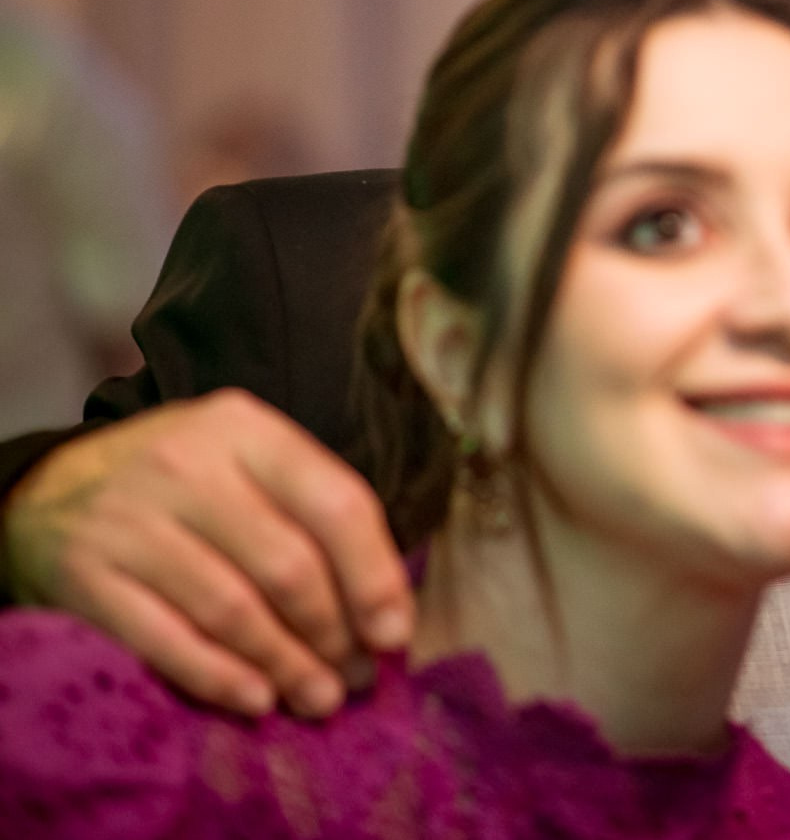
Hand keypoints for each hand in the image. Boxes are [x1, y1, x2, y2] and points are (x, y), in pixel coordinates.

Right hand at [3, 390, 412, 716]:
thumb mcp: (253, 467)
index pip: (336, 504)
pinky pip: (165, 640)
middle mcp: (188, 466)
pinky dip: (217, 677)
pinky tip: (255, 700)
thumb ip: (317, 519)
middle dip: (333, 633)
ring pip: (232, 609)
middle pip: (287, 566)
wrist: (53, 486)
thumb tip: (386, 616)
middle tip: (356, 676)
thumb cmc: (189, 484)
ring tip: (319, 698)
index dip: (375, 577)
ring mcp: (130, 520)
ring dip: (285, 665)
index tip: (395, 634)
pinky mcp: (86, 575)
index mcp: (248, 430)